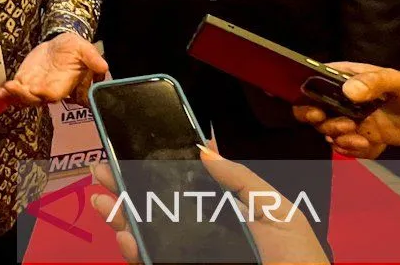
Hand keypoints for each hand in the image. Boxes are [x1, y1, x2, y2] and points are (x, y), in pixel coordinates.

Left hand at [0, 32, 107, 106]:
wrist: (60, 44)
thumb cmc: (75, 49)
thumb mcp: (85, 49)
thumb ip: (92, 59)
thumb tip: (103, 66)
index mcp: (64, 85)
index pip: (55, 94)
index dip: (45, 94)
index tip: (36, 90)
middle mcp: (48, 90)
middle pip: (35, 99)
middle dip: (24, 96)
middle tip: (13, 88)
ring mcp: (34, 88)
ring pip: (23, 97)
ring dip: (13, 96)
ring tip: (3, 91)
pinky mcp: (24, 82)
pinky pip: (14, 90)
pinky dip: (6, 93)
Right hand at [90, 147, 328, 264]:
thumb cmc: (296, 260)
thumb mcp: (278, 212)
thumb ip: (242, 180)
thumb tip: (203, 148)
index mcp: (224, 211)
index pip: (184, 184)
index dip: (158, 166)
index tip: (135, 146)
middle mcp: (202, 231)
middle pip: (157, 205)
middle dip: (127, 185)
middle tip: (104, 168)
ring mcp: (189, 254)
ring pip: (147, 232)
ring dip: (121, 213)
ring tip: (103, 198)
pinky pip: (151, 260)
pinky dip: (133, 249)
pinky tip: (124, 236)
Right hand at [293, 62, 399, 157]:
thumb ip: (374, 82)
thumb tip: (348, 91)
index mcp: (348, 78)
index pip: (313, 82)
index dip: (306, 96)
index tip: (316, 110)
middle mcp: (345, 98)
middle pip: (313, 109)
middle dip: (322, 122)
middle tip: (341, 126)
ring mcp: (354, 118)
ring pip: (328, 131)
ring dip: (339, 138)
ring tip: (361, 138)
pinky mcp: (365, 136)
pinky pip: (347, 147)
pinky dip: (353, 150)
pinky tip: (370, 146)